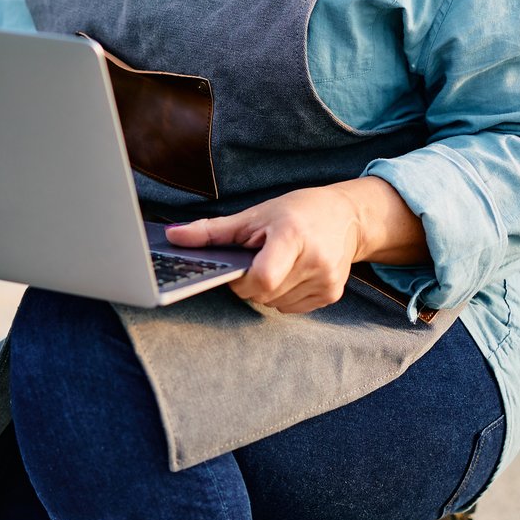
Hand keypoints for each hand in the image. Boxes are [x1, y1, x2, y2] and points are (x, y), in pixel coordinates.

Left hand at [163, 186, 367, 314]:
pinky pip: (291, 308)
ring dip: (267, 290)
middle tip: (259, 258)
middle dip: (251, 283)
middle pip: (264, 294)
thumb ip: (212, 231)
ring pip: (275, 304)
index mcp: (292, 236)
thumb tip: (173, 236)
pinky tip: (291, 273)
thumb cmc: (296, 211)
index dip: (243, 280)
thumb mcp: (253, 215)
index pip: (262, 279)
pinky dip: (283, 295)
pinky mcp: (332, 295)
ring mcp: (326, 281)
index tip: (242, 265)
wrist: (346, 216)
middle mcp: (315, 261)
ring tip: (278, 262)